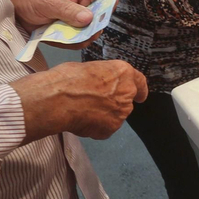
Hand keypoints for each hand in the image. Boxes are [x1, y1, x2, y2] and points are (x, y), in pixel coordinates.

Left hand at [7, 0, 108, 33]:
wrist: (19, 11)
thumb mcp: (50, 2)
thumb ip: (69, 10)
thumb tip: (88, 19)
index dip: (107, 9)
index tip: (95, 19)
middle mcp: (89, 4)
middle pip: (103, 19)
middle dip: (91, 28)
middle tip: (76, 30)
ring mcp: (83, 20)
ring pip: (93, 33)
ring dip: (79, 37)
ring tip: (61, 32)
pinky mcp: (76, 32)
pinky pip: (81, 42)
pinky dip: (71, 43)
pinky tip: (58, 36)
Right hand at [12, 60, 148, 142]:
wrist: (58, 100)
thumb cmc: (67, 79)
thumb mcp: (89, 69)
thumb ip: (102, 78)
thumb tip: (98, 85)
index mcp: (123, 73)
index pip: (139, 81)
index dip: (140, 90)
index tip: (141, 96)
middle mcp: (127, 92)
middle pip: (125, 101)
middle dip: (113, 104)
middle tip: (93, 104)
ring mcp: (121, 112)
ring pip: (114, 116)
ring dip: (103, 116)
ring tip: (81, 113)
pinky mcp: (111, 128)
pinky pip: (104, 129)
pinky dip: (94, 128)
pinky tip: (80, 122)